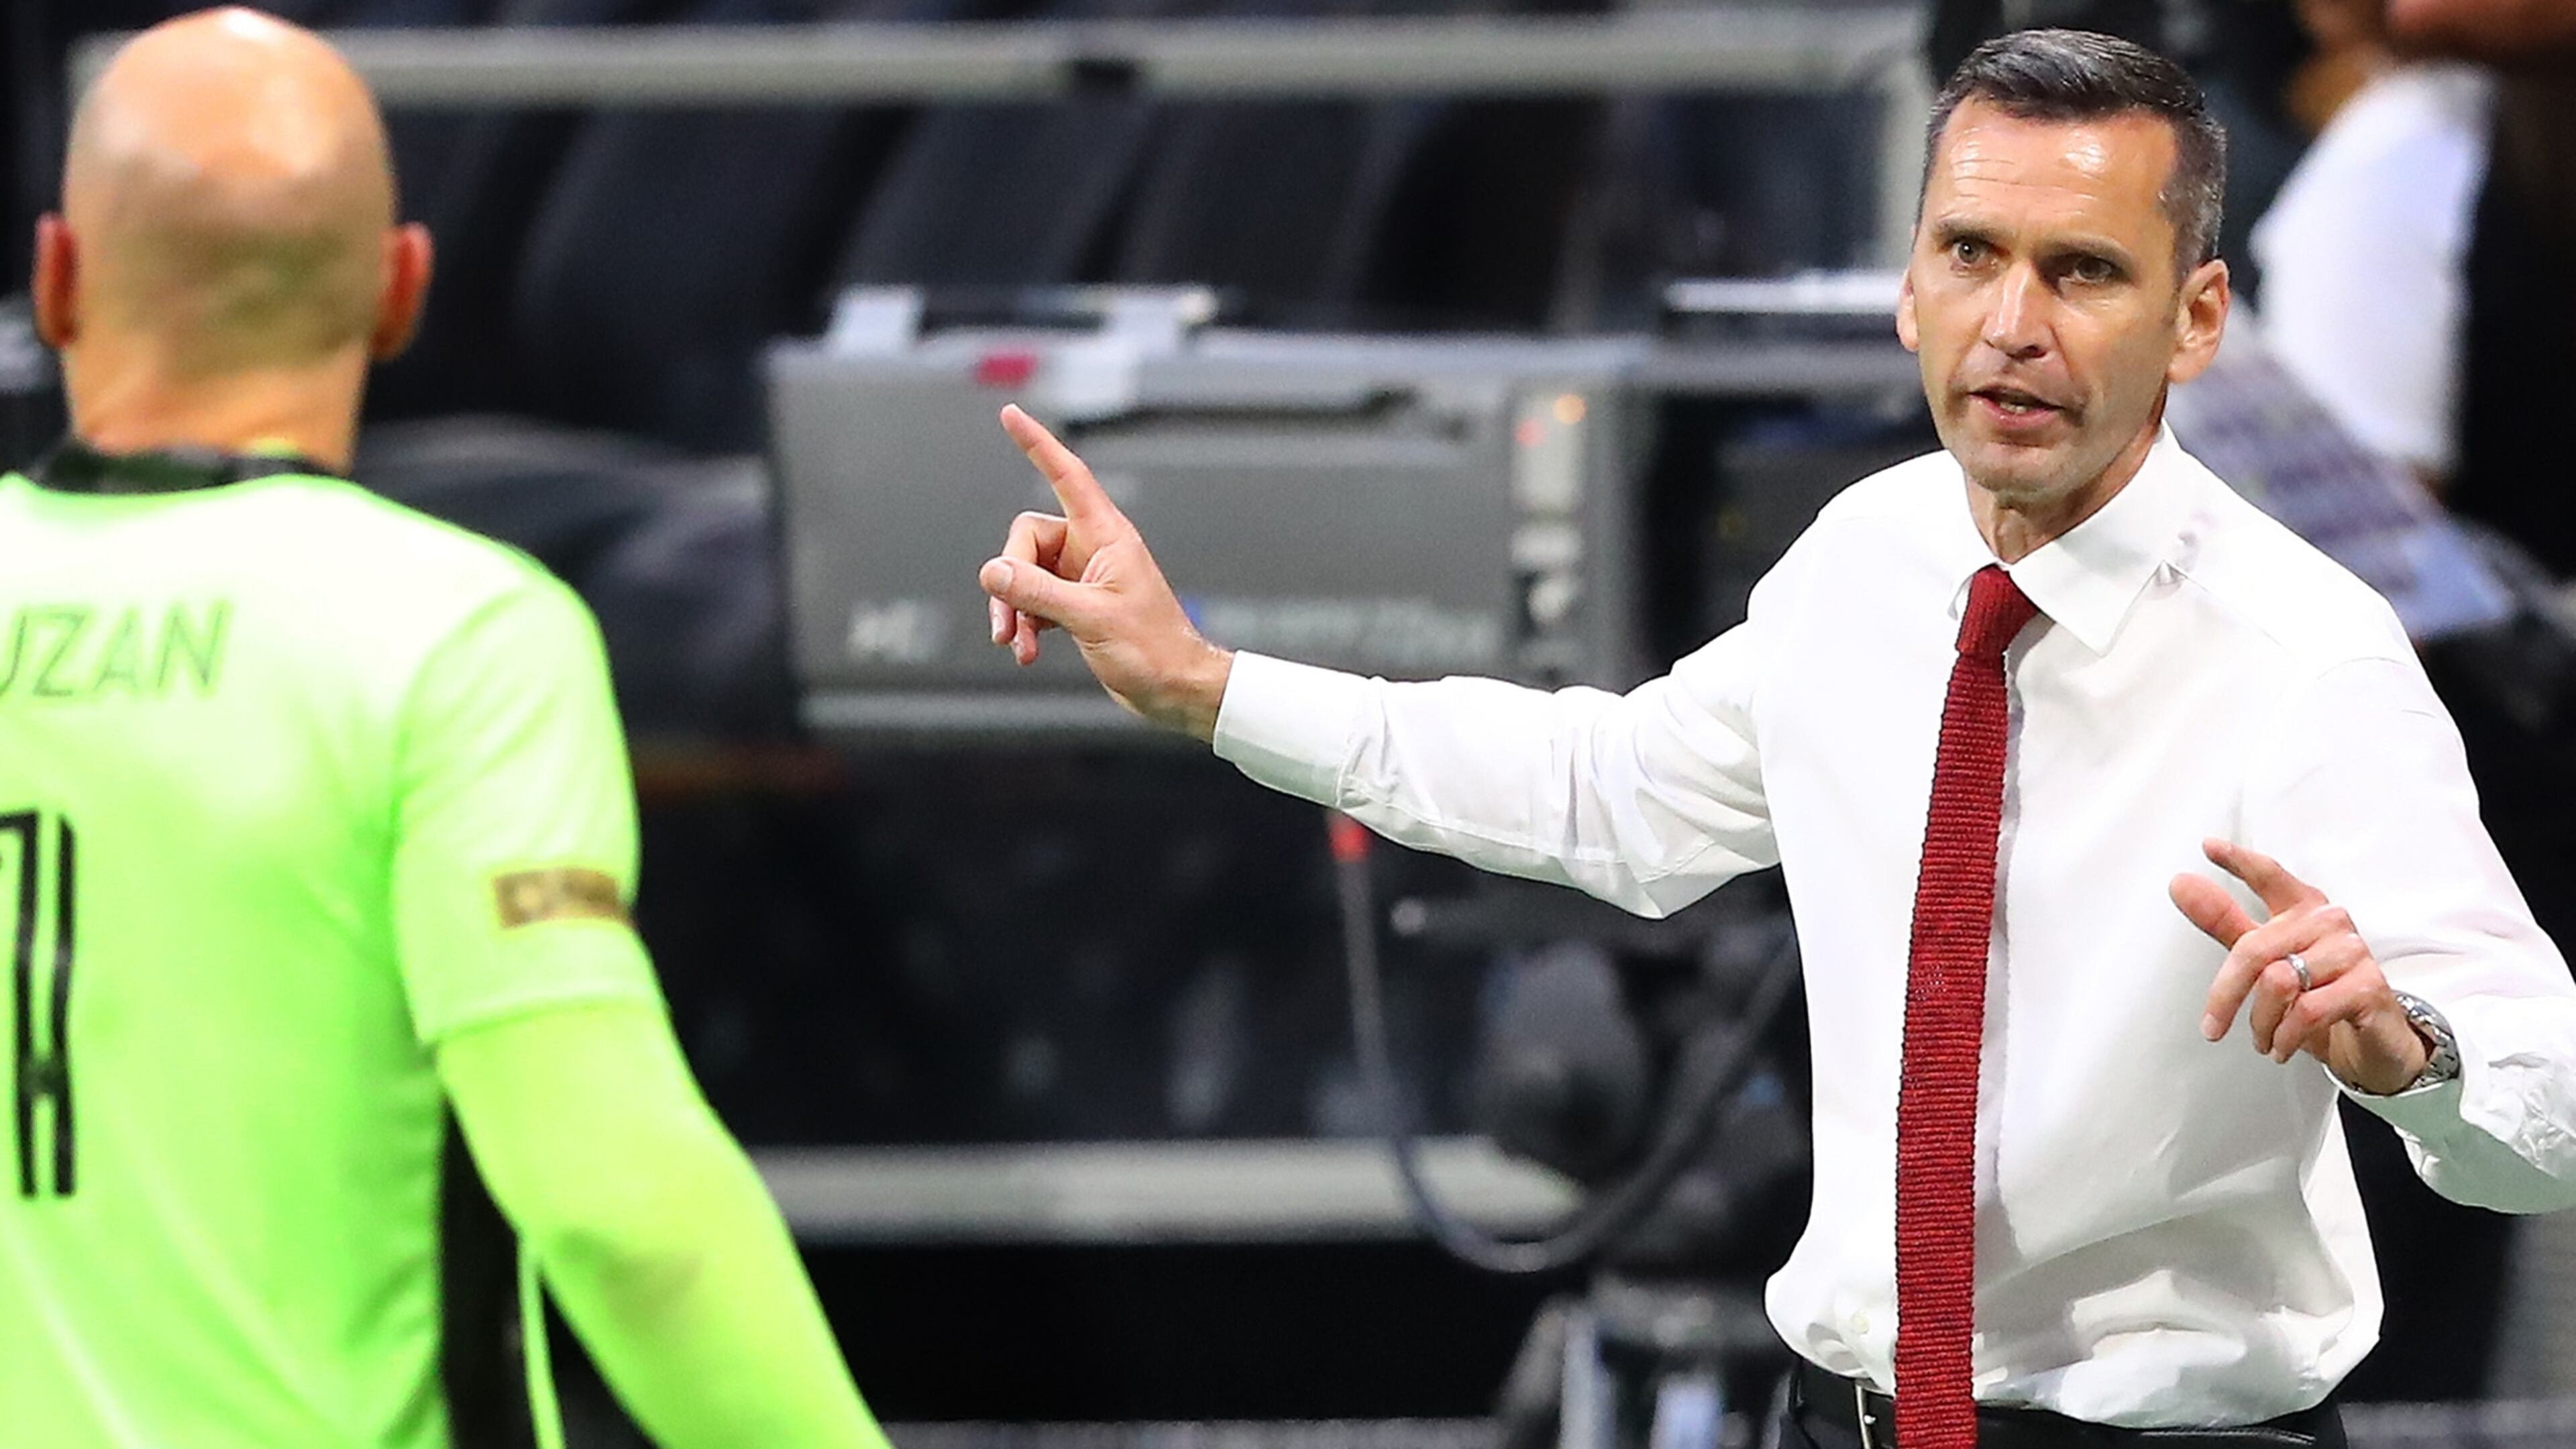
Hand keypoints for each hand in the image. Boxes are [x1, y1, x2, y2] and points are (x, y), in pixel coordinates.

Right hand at [978, 405, 1233, 739]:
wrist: (1173, 688)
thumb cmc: (1152, 649)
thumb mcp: (1089, 618)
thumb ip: (1036, 593)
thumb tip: (992, 572)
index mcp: (1105, 536)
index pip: (1066, 475)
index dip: (1037, 444)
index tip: (1011, 415)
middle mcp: (1092, 548)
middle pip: (1026, 539)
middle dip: (1009, 581)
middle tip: (1007, 623)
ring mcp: (1082, 576)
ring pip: (1023, 573)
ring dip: (1014, 610)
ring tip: (1016, 646)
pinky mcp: (1075, 604)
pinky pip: (1032, 599)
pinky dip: (1024, 624)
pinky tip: (1027, 650)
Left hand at [2169, 838, 2431, 1095]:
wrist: (2374, 1043)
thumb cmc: (2320, 998)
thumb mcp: (2268, 962)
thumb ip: (2225, 924)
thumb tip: (2182, 885)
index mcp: (2303, 909)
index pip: (2269, 875)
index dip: (2239, 861)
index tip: (2209, 847)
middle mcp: (2329, 922)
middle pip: (2254, 948)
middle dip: (2226, 995)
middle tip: (2212, 1027)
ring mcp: (2351, 951)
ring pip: (2279, 982)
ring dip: (2262, 1023)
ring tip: (2264, 1040)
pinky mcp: (2368, 986)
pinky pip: (2307, 1011)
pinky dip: (2286, 1036)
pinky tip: (2282, 1047)